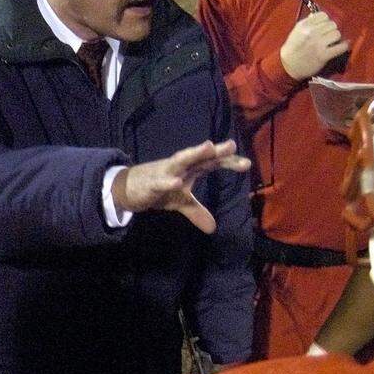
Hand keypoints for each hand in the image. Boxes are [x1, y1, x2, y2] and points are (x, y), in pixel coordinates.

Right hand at [110, 140, 250, 233]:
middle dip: (215, 151)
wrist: (126, 188)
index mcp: (190, 169)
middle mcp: (179, 166)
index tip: (246, 164)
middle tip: (231, 145)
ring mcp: (165, 172)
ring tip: (208, 147)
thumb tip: (213, 228)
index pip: (212, 162)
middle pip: (200, 156)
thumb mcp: (179, 202)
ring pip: (181, 160)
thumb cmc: (158, 189)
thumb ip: (197, 212)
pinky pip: (161, 181)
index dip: (228, 162)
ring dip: (194, 154)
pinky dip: (169, 181)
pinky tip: (178, 182)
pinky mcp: (151, 182)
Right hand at [279, 12, 350, 80]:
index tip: (324, 26)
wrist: (287, 66)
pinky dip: (344, 46)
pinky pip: (340, 47)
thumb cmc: (292, 49)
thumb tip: (315, 15)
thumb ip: (306, 23)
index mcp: (304, 25)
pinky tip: (343, 46)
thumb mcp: (296, 32)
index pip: (323, 15)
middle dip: (332, 29)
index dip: (326, 20)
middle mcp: (311, 33)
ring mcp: (318, 45)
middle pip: (332, 24)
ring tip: (333, 41)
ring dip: (336, 38)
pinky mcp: (323, 56)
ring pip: (337, 34)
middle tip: (329, 35)